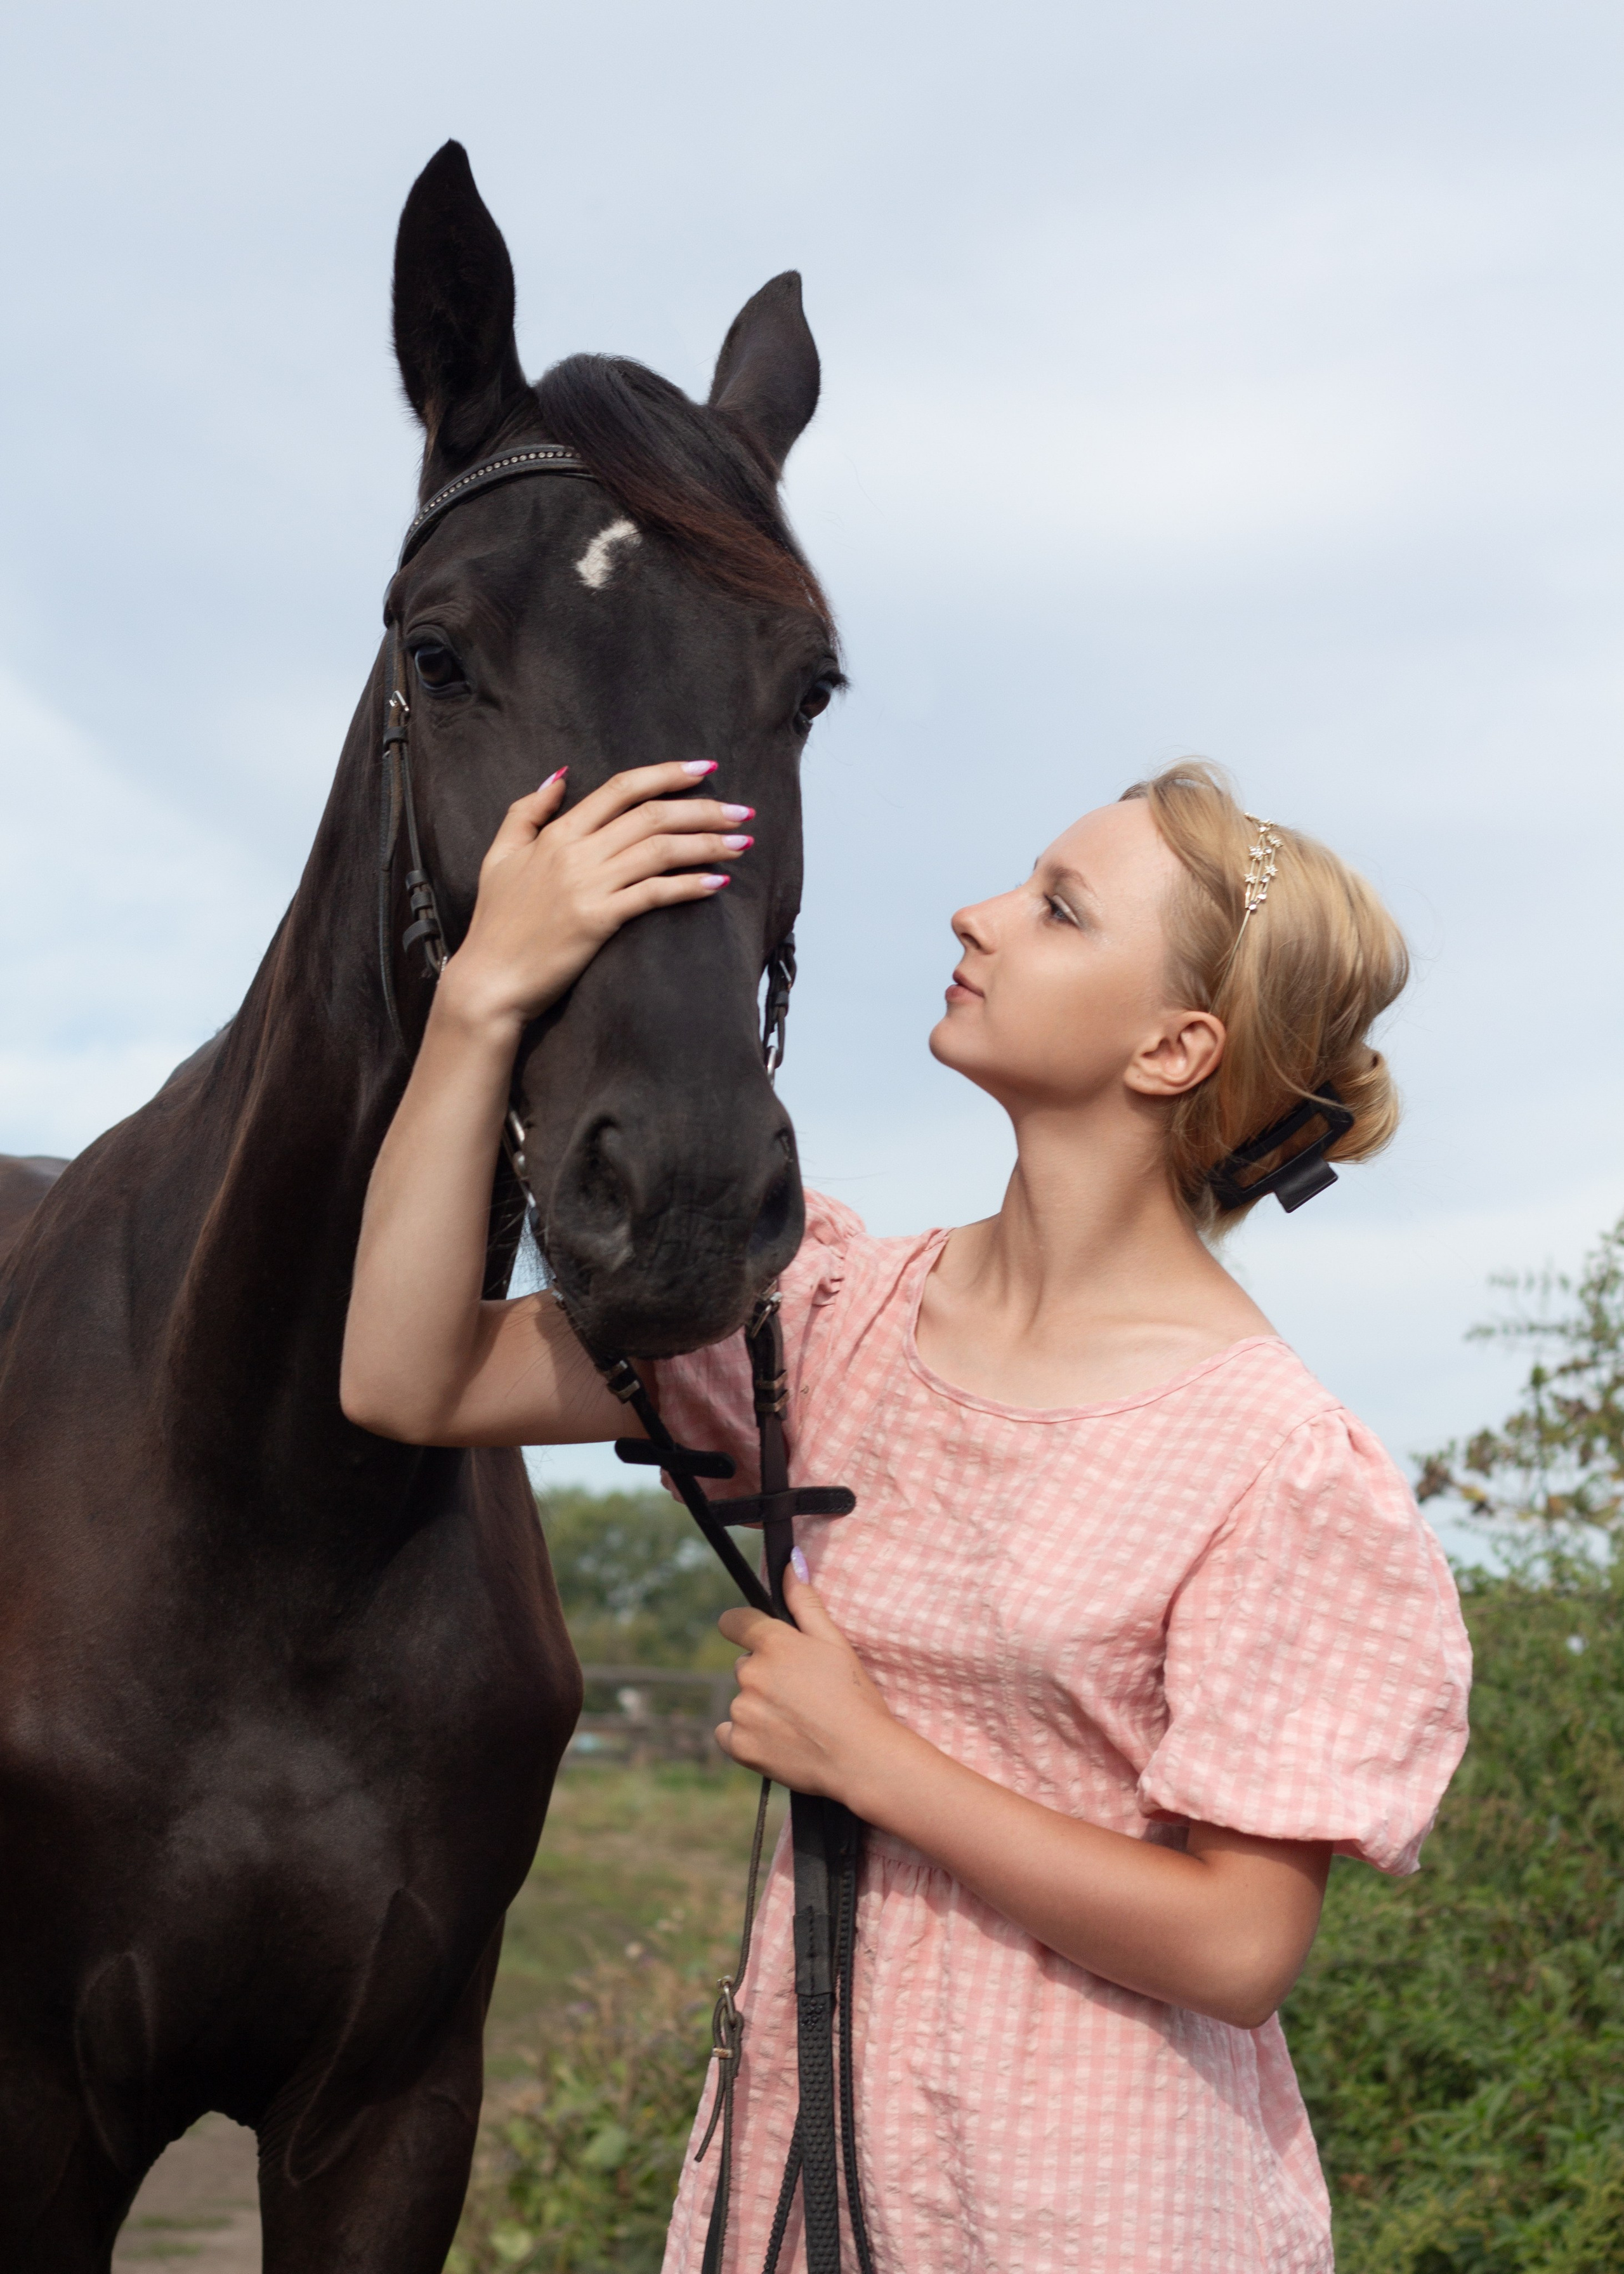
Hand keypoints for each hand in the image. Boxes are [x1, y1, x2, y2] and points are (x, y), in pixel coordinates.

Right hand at [439, 760, 753, 1030]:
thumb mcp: (499, 855)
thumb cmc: (495, 922)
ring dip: (707, 843)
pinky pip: (653, 894)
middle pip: (651, 815)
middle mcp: (575, 852)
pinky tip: (717, 883)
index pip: (621, 788)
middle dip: (704, 808)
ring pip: (659, 850)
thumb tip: (559, 775)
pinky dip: (689, 885)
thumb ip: (527, 812)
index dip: (667, 773)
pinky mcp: (597, 921)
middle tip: (743, 812)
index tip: (706, 769)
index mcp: (557, 833)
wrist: (488, 980)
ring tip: (742, 843)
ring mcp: (587, 886)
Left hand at [716, 1564, 902, 1801]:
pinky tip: (779, 1741)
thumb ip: (806, 1602)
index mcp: (773, 1644)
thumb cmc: (855, 1697)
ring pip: (742, 1701)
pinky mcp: (739, 1745)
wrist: (862, 1758)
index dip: (744, 1627)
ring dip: (761, 1708)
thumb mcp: (835, 1642)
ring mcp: (742, 1711)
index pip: (735, 1622)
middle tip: (802, 1694)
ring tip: (799, 1722)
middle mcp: (750, 1674)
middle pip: (745, 1666)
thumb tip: (790, 1563)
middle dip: (766, 1676)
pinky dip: (748, 1737)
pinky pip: (729, 1734)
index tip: (755, 1638)